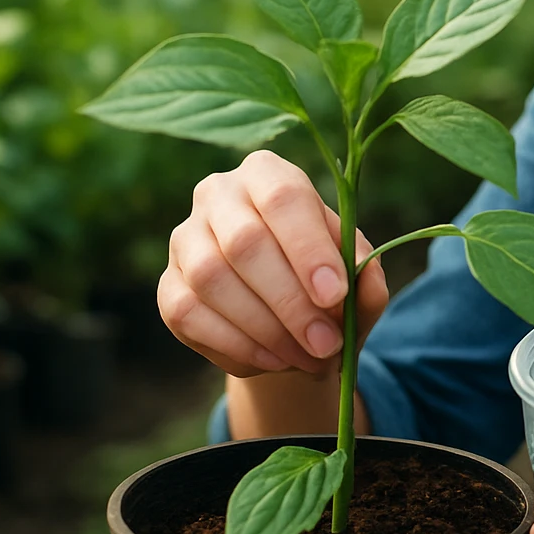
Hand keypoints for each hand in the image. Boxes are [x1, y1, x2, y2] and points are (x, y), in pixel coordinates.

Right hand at [157, 149, 387, 377]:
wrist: (283, 315)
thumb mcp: (355, 273)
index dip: (309, 248)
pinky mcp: (167, 286)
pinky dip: (236, 345)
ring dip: (266, 329)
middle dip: (291, 302)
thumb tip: (362, 281)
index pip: (284, 198)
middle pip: (245, 242)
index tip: (334, 295)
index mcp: (268, 173)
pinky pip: (190, 315)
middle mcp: (218, 194)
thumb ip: (366, 274)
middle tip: (327, 344)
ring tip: (308, 358)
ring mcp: (184, 239)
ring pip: (213, 280)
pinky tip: (274, 360)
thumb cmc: (323, 277)